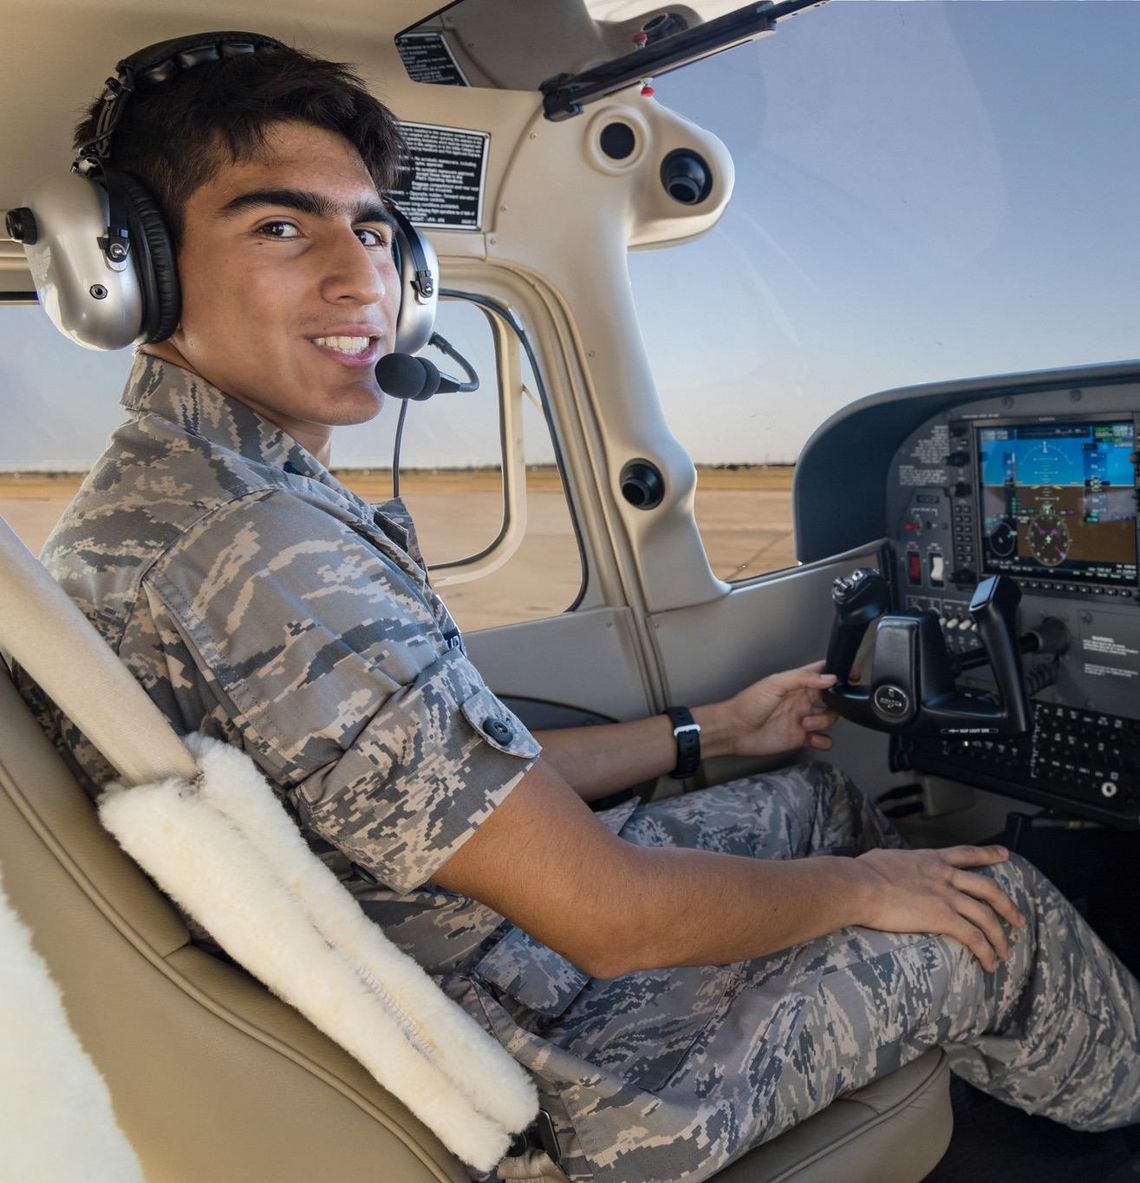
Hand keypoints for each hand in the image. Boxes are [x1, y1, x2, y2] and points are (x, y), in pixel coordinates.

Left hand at [710, 661, 839, 757]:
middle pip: (832, 698)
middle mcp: (803, 700)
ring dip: (824, 722)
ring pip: (830, 718)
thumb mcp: (776, 684)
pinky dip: (824, 741)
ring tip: (805, 724)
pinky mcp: (801, 738)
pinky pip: (822, 739)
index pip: (822, 673)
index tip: (852, 675)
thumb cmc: (750, 703)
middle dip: (837, 701)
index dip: (839, 672)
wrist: (735, 730)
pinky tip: (813, 739)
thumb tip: (831, 677)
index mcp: (797, 683)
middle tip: (829, 705)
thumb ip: (803, 678)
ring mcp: (803, 719)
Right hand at [854, 845, 1026, 971]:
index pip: (966, 854)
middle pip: (988, 888)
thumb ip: (897, 864)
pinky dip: (986, 951)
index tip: (1004, 854)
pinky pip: (974, 937)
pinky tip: (989, 963)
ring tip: (1005, 952)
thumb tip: (887, 868)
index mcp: (930, 859)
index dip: (988, 854)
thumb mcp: (885, 858)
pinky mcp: (942, 917)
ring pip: (987, 916)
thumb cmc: (861, 872)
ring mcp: (946, 896)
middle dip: (1007, 905)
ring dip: (1000, 936)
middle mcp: (944, 876)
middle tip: (1018, 918)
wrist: (858, 885)